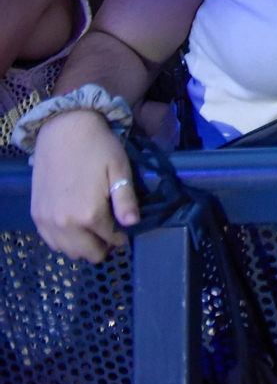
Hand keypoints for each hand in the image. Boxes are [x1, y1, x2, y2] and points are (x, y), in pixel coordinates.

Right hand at [30, 109, 139, 262]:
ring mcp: (47, 221)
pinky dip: (65, 241)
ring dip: (84, 246)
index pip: (111, 240)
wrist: (64, 130)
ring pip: (69, 252)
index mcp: (89, 214)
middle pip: (89, 253)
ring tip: (94, 228)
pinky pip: (51, 242)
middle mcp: (65, 223)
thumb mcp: (120, 170)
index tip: (125, 227)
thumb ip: (126, 200)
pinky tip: (75, 225)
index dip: (122, 236)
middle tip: (111, 229)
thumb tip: (133, 224)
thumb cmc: (98, 147)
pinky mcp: (36, 215)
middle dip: (104, 246)